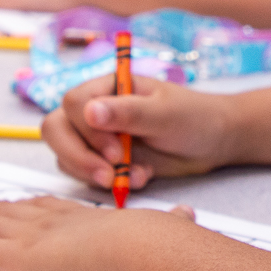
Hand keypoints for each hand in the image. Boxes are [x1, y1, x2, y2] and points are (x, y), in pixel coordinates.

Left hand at [0, 193, 195, 270]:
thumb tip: (189, 217)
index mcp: (75, 214)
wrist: (138, 247)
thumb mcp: (160, 229)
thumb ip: (170, 225)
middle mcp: (45, 217)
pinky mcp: (16, 254)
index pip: (34, 206)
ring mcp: (28, 233)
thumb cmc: (151, 243)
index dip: (10, 207)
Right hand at [43, 72, 238, 191]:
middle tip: (110, 175)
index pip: (73, 103)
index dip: (88, 131)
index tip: (117, 151)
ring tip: (134, 177)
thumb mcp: (164, 113)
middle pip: (56, 130)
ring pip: (65, 156)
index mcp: (107, 86)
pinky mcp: (104, 161)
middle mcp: (95, 110)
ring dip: (94, 173)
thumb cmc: (193, 117)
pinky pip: (85, 175)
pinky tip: (140, 178)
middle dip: (79, 157)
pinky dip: (108, 183)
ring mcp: (97, 137)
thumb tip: (89, 111)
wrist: (214, 142)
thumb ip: (127, 112)